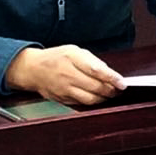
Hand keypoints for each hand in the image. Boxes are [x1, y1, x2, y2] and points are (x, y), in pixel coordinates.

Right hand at [5, 45, 125, 105]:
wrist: (33, 70)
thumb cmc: (56, 58)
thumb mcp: (74, 51)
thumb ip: (92, 61)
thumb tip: (109, 73)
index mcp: (71, 58)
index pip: (96, 70)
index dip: (112, 78)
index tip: (122, 83)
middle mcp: (67, 75)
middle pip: (95, 87)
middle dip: (111, 90)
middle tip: (119, 89)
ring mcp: (64, 90)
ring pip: (90, 99)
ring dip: (103, 98)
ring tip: (110, 94)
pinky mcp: (62, 100)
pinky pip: (82, 104)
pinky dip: (93, 101)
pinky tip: (98, 97)